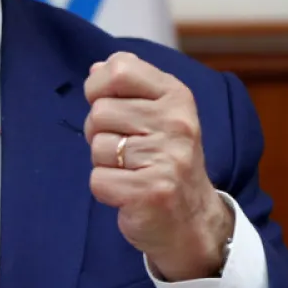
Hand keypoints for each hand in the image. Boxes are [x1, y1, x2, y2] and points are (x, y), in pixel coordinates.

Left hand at [84, 52, 233, 282]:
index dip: (98, 87)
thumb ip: (127, 88)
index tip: (109, 105)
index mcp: (175, 96)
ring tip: (131, 170)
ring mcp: (167, 157)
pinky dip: (105, 188)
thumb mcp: (157, 114)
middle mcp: (176, 123)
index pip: (119, 69)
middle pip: (100, 111)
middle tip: (125, 149)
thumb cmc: (164, 160)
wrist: (191, 219)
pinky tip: (128, 191)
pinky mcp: (152, 191)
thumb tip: (96, 68)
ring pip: (97, 146)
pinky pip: (98, 179)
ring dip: (104, 163)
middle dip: (99, 132)